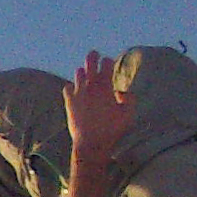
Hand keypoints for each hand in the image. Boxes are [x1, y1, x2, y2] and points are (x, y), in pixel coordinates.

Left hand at [63, 49, 131, 164]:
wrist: (91, 143)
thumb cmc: (112, 129)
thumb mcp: (128, 113)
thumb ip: (129, 99)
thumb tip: (120, 92)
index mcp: (105, 86)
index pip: (106, 64)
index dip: (109, 62)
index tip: (109, 63)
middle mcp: (90, 86)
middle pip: (90, 62)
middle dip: (93, 57)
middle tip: (94, 54)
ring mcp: (78, 93)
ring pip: (79, 73)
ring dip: (83, 72)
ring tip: (86, 73)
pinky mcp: (69, 102)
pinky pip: (68, 88)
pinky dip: (72, 86)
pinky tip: (75, 90)